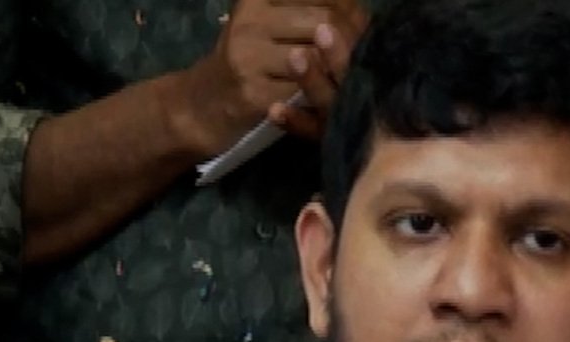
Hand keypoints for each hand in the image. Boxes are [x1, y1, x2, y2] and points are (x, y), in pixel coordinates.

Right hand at [182, 0, 363, 154]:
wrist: (205, 104)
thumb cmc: (247, 59)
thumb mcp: (266, 23)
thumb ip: (301, 11)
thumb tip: (356, 8)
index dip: (349, 5)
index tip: (361, 20)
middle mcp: (250, 21)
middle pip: (323, 20)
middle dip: (352, 36)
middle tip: (365, 51)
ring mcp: (249, 58)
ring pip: (317, 56)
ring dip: (341, 66)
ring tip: (350, 71)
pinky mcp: (254, 93)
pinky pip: (304, 91)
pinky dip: (323, 93)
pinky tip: (332, 95)